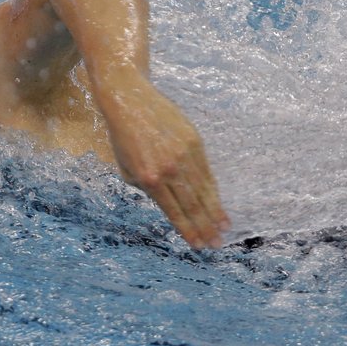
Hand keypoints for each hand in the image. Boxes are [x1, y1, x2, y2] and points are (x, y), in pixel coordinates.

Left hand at [100, 75, 229, 248]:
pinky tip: (219, 203)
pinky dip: (213, 190)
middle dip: (205, 227)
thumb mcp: (126, 168)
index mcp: (149, 178)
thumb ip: (146, 188)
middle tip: (216, 245)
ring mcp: (184, 154)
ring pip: (203, 190)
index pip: (173, 211)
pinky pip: (206, 172)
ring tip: (224, 229)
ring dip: (214, 212)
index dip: (187, 230)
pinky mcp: (194, 142)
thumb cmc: (122, 136)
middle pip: (192, 204)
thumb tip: (167, 203)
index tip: (197, 245)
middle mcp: (169, 169)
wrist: (129, 100)